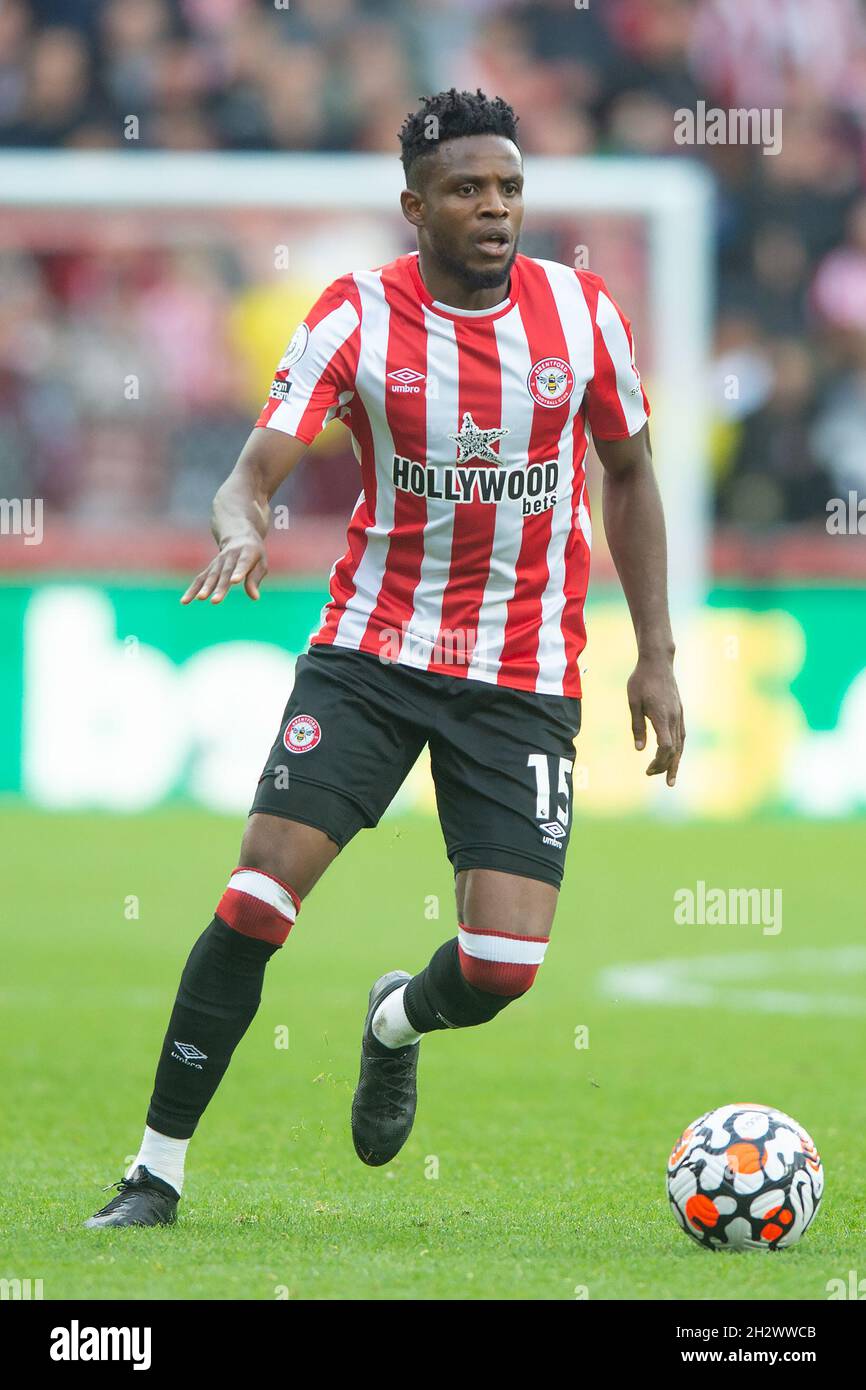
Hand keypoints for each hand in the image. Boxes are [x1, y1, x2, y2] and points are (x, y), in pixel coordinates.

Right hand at [181, 535, 267, 604]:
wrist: (238, 536)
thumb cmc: (254, 554)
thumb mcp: (261, 563)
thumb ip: (255, 579)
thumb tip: (254, 597)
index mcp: (246, 553)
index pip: (242, 563)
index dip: (238, 572)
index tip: (234, 581)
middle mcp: (230, 557)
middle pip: (224, 573)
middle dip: (219, 587)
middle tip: (216, 601)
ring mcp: (218, 562)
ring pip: (211, 576)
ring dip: (205, 588)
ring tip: (200, 598)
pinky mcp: (210, 568)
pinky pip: (200, 579)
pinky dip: (192, 590)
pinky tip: (185, 601)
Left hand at [627, 654, 684, 787]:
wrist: (658, 662)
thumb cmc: (641, 680)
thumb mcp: (633, 702)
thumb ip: (637, 726)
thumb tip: (640, 749)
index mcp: (662, 716)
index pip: (666, 747)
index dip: (659, 761)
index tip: (648, 769)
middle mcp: (674, 718)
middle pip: (674, 750)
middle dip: (665, 766)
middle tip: (652, 775)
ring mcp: (679, 715)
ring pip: (681, 744)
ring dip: (675, 761)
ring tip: (670, 777)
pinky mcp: (680, 712)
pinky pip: (681, 735)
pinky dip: (678, 749)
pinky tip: (673, 756)